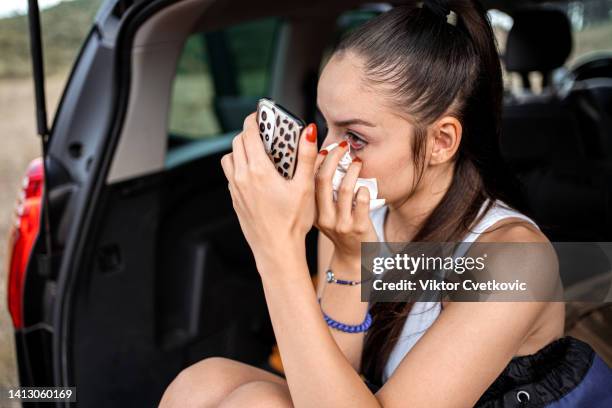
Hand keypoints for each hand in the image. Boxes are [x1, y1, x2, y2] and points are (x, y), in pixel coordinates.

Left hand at [220, 112, 318, 266]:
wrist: (276, 251)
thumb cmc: (292, 222)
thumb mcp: (304, 187)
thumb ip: (306, 156)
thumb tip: (309, 132)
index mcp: (258, 171)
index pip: (249, 133)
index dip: (255, 119)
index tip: (262, 114)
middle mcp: (242, 178)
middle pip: (237, 142)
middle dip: (250, 133)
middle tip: (266, 133)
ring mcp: (235, 190)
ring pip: (230, 158)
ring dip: (241, 150)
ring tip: (260, 154)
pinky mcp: (235, 200)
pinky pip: (231, 175)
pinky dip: (240, 167)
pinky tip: (258, 175)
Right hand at [314, 141, 378, 266]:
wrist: (355, 257)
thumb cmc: (341, 228)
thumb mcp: (326, 212)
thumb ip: (325, 192)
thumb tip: (329, 159)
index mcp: (312, 211)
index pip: (309, 180)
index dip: (316, 160)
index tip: (325, 147)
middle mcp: (323, 218)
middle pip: (323, 180)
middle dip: (333, 158)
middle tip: (343, 146)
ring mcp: (341, 224)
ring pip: (344, 189)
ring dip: (352, 171)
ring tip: (357, 161)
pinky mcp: (359, 227)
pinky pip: (361, 202)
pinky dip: (363, 190)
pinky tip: (364, 187)